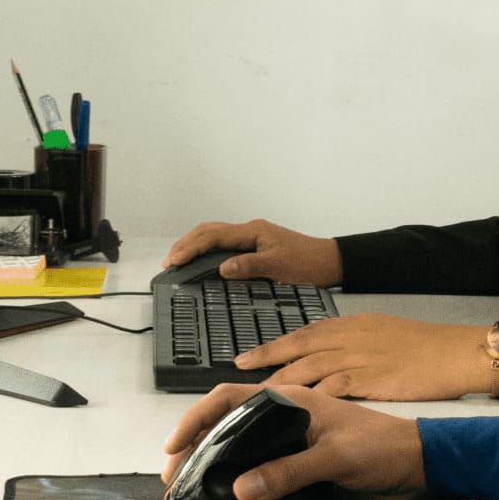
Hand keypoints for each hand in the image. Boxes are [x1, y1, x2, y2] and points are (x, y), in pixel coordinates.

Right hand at [160, 384, 426, 499]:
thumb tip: (241, 486)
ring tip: (190, 484)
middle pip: (227, 422)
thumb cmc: (385, 448)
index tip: (174, 445)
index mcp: (292, 401)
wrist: (416, 467)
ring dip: (212, 460)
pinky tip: (226, 493)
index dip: (196, 418)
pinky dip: (237, 476)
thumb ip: (288, 471)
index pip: (230, 398)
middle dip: (195, 444)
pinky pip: (259, 466)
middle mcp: (287, 417)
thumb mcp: (335, 458)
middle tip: (173, 474)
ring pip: (239, 444)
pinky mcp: (300, 463)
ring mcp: (292, 439)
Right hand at [163, 219, 342, 285]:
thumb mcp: (279, 266)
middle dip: (186, 244)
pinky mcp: (257, 248)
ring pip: (216, 238)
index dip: (190, 248)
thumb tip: (222, 268)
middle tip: (168, 262)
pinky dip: (209, 252)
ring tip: (178, 261)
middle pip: (209, 232)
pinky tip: (203, 264)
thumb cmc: (309, 263)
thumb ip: (250, 266)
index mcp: (252, 231)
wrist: (331, 262)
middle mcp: (250, 231)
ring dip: (195, 247)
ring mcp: (253, 238)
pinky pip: (225, 246)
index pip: (213, 236)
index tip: (173, 261)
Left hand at [233, 313, 498, 401]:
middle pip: (296, 348)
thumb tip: (333, 363)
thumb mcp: (385, 337)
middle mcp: (349, 339)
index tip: (251, 356)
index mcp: (352, 326)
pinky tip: (291, 414)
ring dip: (277, 384)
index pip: (304, 334)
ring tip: (253, 402)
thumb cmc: (427, 348)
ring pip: (306, 368)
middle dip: (266, 359)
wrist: (456, 352)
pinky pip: (329, 388)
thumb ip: (356, 348)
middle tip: (240, 369)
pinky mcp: (368, 379)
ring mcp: (357, 358)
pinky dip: (307, 401)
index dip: (274, 346)